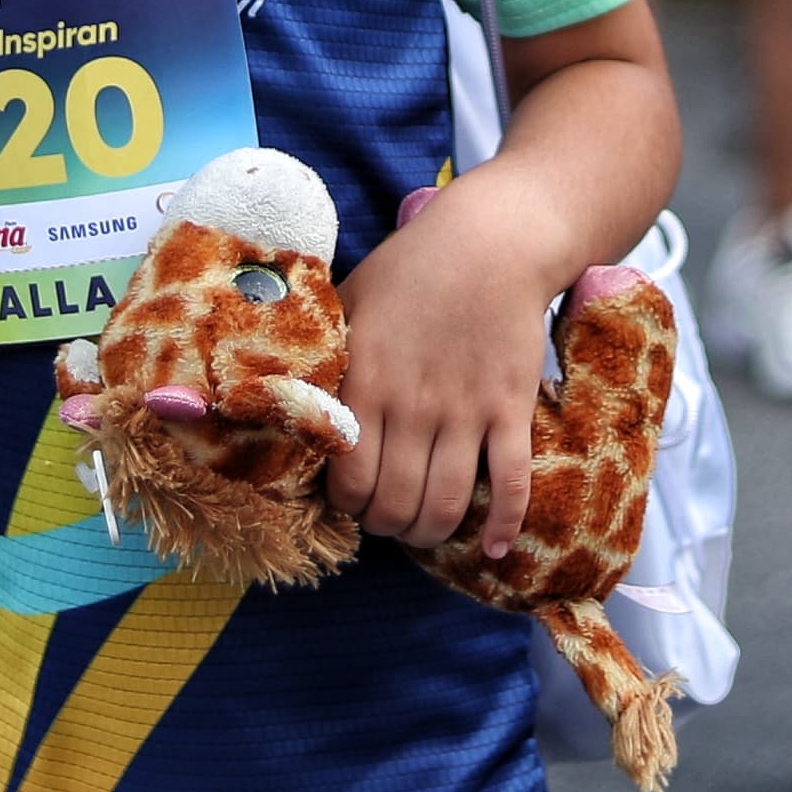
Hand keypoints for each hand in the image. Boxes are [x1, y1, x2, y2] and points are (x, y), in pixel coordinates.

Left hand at [331, 176, 556, 553]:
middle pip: (394, 504)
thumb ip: (318, 357)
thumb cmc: (409, 271)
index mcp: (364, 383)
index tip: (351, 499)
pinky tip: (494, 548)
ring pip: (445, 506)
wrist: (490, 242)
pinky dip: (504, 524)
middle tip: (386, 518)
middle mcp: (412, 406)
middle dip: (386, 526)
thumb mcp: (346, 304)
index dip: (347, 506)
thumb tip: (280, 397)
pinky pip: (511, 484)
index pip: (347, 482)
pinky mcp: (511, 410)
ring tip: (425, 529)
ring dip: (431, 533)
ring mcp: (466, 411)